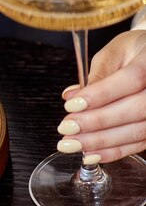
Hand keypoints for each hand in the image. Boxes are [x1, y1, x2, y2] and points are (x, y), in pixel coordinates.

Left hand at [57, 30, 145, 163]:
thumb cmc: (135, 52)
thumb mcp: (115, 51)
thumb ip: (97, 73)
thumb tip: (72, 96)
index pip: (132, 79)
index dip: (101, 94)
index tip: (71, 105)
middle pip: (136, 109)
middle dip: (97, 121)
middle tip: (66, 128)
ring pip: (138, 131)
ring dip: (101, 141)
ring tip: (72, 144)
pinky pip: (138, 144)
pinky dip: (113, 152)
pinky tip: (90, 154)